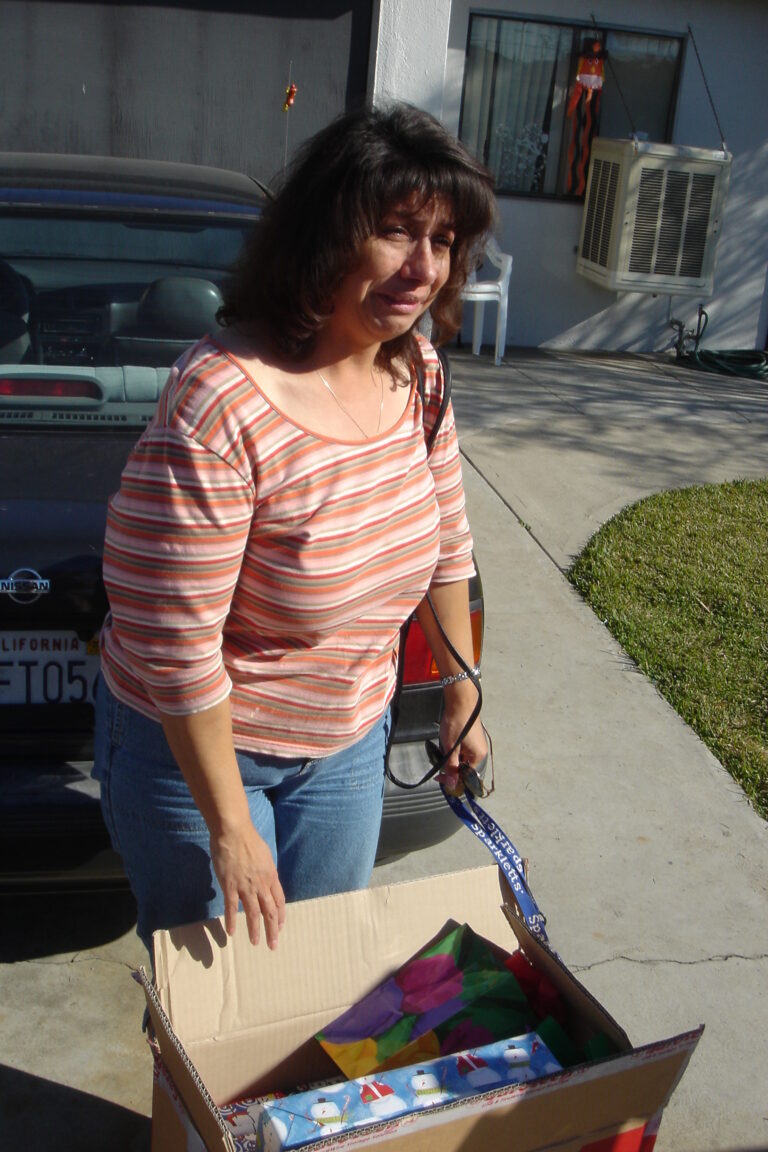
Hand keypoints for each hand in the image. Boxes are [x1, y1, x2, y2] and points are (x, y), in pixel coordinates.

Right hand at [210, 818, 285, 948]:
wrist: (234, 831)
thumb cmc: (248, 839)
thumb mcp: (264, 855)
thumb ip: (265, 871)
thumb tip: (266, 879)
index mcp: (271, 875)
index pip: (279, 901)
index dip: (280, 916)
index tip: (280, 927)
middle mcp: (261, 883)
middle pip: (270, 911)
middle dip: (273, 930)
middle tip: (273, 945)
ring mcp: (245, 886)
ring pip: (253, 913)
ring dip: (255, 930)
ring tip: (256, 942)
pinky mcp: (230, 885)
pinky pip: (231, 907)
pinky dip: (232, 921)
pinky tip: (231, 932)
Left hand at [437, 690, 487, 795]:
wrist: (459, 702)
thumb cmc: (457, 723)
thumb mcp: (451, 748)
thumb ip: (451, 767)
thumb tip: (452, 784)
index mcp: (478, 756)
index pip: (465, 775)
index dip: (452, 778)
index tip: (439, 778)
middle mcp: (479, 751)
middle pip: (463, 766)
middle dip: (450, 763)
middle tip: (440, 756)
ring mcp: (475, 743)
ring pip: (460, 756)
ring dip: (450, 754)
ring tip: (444, 743)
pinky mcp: (470, 736)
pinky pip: (461, 748)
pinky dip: (452, 746)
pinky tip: (447, 738)